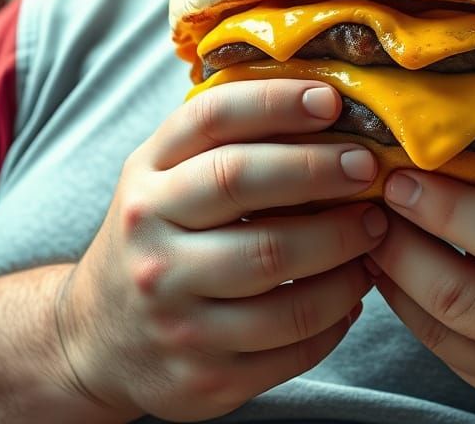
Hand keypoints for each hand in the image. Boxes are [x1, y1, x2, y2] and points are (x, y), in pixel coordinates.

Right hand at [56, 79, 387, 421]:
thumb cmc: (158, 235)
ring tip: (375, 230)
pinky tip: (353, 291)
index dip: (275, 102)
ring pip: (275, 266)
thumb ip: (225, 139)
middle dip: (317, 169)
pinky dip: (336, 313)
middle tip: (367, 166)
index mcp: (147, 177)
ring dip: (342, 246)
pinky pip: (289, 342)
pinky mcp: (203, 375)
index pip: (212, 120)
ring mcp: (173, 311)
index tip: (331, 100)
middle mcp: (151, 238)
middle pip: (242, 184)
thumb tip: (324, 102)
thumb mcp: (165, 176)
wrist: (99, 337)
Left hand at [367, 58, 474, 421]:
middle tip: (372, 187)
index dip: (449, 205)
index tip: (403, 170)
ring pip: (438, 321)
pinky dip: (398, 301)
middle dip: (404, 236)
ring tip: (363, 218)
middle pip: (461, 288)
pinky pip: (434, 345)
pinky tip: (377, 260)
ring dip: (389, 267)